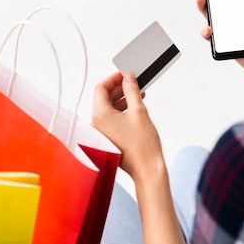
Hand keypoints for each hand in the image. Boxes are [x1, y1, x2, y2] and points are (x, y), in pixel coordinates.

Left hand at [92, 72, 185, 243]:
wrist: (147, 169)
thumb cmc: (143, 144)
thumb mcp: (139, 111)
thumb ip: (132, 91)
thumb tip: (128, 78)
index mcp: (100, 115)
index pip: (100, 88)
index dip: (113, 78)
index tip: (125, 74)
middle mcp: (96, 124)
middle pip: (103, 98)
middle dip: (118, 88)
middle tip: (133, 82)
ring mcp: (101, 132)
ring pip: (107, 109)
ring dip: (121, 99)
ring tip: (137, 93)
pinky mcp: (107, 139)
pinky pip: (110, 119)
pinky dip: (121, 111)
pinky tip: (135, 107)